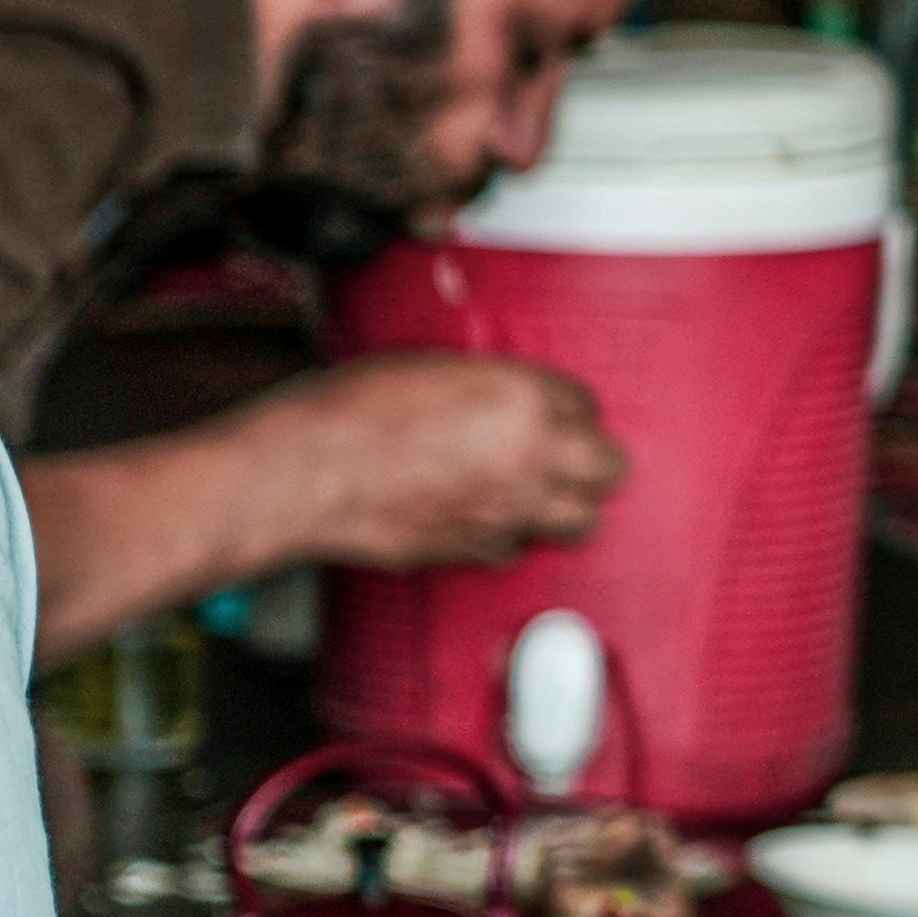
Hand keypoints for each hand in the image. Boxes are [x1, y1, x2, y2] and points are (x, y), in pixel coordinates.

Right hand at [253, 349, 624, 566]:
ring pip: (582, 518)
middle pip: (609, 466)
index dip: (565, 408)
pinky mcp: (480, 547)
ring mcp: (510, 508)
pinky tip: (484, 516)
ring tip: (541, 493)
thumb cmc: (351, 413)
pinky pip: (518, 546)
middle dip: (591, 459)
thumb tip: (506, 401)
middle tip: (569, 455)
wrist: (308, 471)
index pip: (585, 403)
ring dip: (566, 504)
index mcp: (523, 397)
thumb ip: (488, 387)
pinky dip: (507, 534)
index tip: (552, 413)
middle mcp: (531, 455)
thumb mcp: (431, 368)